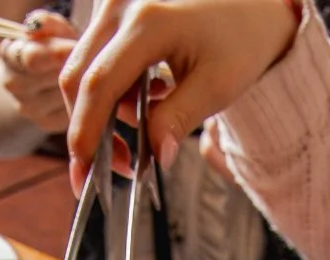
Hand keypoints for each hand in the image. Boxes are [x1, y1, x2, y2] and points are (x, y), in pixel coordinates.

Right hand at [0, 11, 77, 132]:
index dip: (58, 52)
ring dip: (78, 85)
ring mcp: (29, 108)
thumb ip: (45, 23)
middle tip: (82, 61)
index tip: (75, 47)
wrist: (41, 81)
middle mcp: (13, 83)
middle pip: (53, 77)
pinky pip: (72, 111)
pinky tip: (79, 93)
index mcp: (10, 54)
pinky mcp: (47, 124)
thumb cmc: (50, 49)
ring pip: (65, 95)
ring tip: (80, 75)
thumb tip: (37, 28)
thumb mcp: (49, 29)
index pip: (32, 57)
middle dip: (72, 68)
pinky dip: (80, 102)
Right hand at [61, 0, 298, 183]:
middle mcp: (120, 5)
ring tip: (146, 131)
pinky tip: (149, 100)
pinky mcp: (115, 12)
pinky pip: (98, 61)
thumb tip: (155, 158)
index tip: (85, 174)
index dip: (86, 133)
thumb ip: (179, 121)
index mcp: (147, 21)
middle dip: (90, 130)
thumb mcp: (217, 86)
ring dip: (105, 112)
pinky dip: (114, 92)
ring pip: (85, 71)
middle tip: (120, 167)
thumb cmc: (242, 39)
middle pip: (78, 77)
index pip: (99, 84)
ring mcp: (114, 4)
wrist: (252, 6)